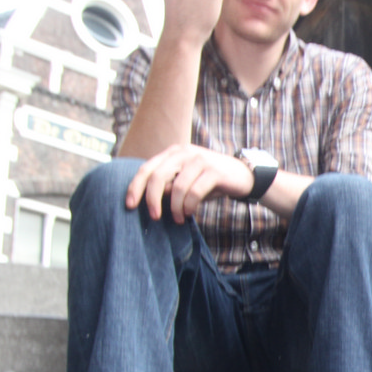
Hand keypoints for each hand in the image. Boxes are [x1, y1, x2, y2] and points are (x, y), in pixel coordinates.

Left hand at [125, 144, 255, 223]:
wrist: (242, 175)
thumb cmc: (208, 180)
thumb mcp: (185, 179)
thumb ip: (167, 184)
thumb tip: (147, 200)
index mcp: (172, 153)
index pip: (146, 169)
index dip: (135, 188)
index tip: (129, 206)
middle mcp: (184, 152)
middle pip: (157, 177)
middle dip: (152, 200)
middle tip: (155, 217)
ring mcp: (199, 160)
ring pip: (177, 188)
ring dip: (176, 208)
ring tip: (179, 219)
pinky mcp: (214, 171)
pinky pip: (194, 192)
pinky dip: (190, 206)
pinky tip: (190, 213)